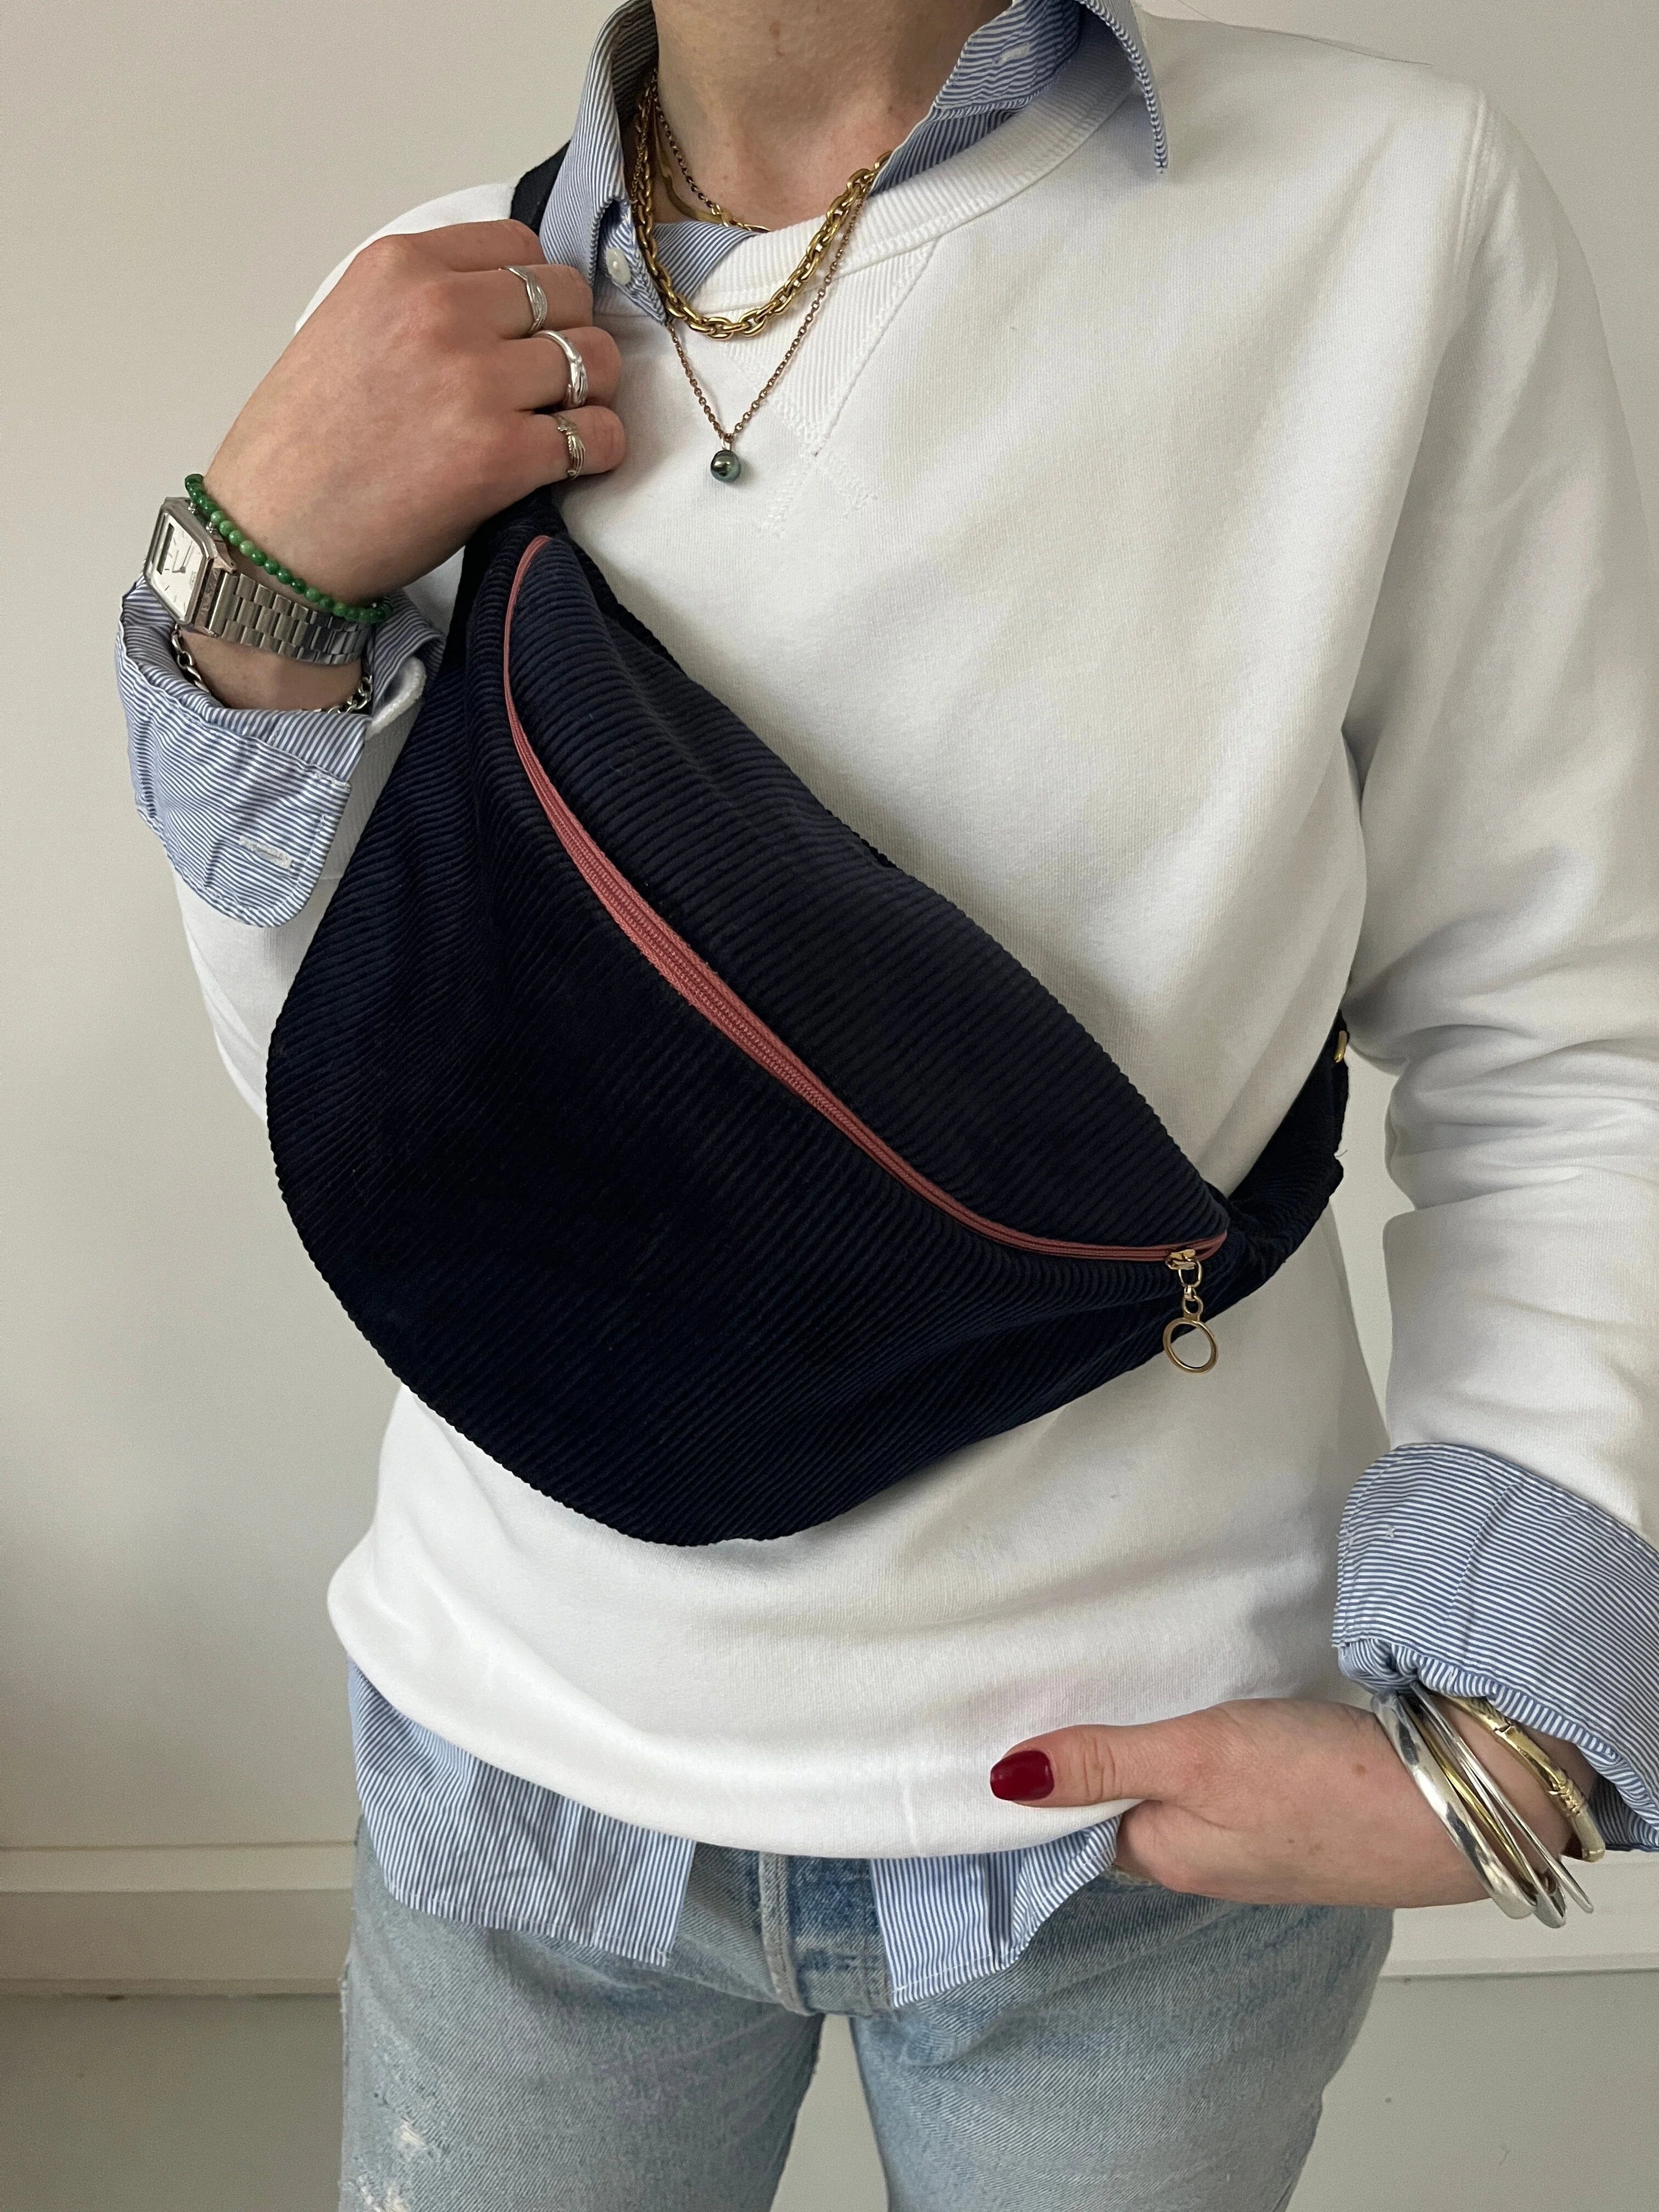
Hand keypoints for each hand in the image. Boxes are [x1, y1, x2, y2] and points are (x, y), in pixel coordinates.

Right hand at [186, 220, 625, 707]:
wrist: (275, 535)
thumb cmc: (304, 444)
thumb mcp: (348, 325)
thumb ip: (422, 301)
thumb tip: (502, 305)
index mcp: (399, 267)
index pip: (519, 245)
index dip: (537, 291)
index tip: (526, 329)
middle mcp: (441, 311)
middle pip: (568, 294)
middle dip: (571, 335)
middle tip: (550, 382)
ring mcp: (476, 383)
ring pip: (594, 360)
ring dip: (591, 394)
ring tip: (561, 423)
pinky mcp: (502, 455)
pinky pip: (598, 436)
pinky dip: (599, 450)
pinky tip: (572, 464)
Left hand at [989, 1696, 1597, 1908]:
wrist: (1457, 1804)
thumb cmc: (1325, 1785)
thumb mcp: (1195, 1758)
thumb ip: (1103, 1763)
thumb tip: (1003, 1780)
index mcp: (1166, 1856)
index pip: (1075, 1820)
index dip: (1045, 1774)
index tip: (1010, 1718)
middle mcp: (1205, 1860)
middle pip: (1128, 1804)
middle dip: (1097, 1756)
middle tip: (1060, 1682)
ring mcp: (1259, 1844)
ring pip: (1183, 1792)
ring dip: (1158, 1750)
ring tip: (1124, 1686)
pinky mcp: (1305, 1818)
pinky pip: (1234, 1785)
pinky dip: (1213, 1751)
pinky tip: (1213, 1712)